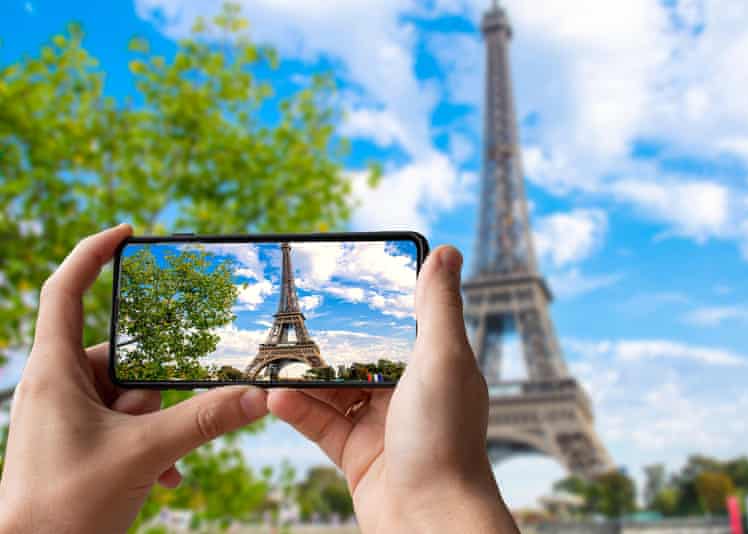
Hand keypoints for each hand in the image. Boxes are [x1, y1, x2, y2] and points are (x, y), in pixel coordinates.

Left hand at [0, 225, 268, 533]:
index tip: (130, 233)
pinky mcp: (79, 442)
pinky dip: (149, 445)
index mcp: (54, 372)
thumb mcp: (141, 456)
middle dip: (154, 388)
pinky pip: (124, 425)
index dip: (93, 253)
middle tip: (165, 419)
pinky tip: (163, 476)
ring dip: (157, 425)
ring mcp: (68, 416)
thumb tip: (258, 395)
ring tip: (161, 460)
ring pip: (129, 395)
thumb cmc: (60, 510)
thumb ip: (203, 421)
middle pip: (120, 355)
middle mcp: (58, 386)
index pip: (66, 291)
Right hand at [268, 246, 517, 532]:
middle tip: (287, 317)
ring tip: (267, 356)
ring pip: (335, 388)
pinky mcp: (356, 454)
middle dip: (327, 339)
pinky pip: (320, 423)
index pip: (401, 322)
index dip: (374, 302)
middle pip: (362, 355)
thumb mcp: (443, 358)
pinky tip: (273, 396)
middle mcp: (410, 393)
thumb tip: (446, 250)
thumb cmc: (445, 437)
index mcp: (435, 366)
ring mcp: (382, 424)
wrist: (428, 519)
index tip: (341, 280)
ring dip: (304, 375)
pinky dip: (297, 409)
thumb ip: (438, 305)